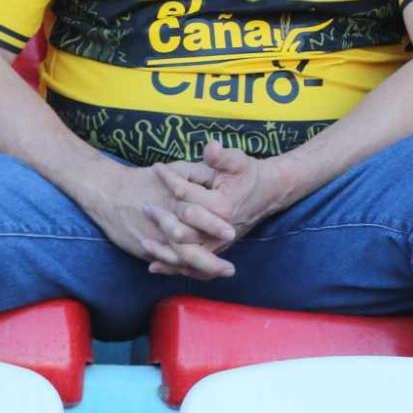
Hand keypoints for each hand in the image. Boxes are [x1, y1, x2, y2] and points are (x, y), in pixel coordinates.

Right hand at [77, 161, 224, 273]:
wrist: (109, 192)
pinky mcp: (144, 249)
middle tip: (230, 269)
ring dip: (200, 270)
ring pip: (178, 261)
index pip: (198, 217)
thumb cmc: (149, 179)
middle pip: (189, 249)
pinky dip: (181, 269)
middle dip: (210, 262)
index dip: (214, 227)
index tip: (232, 234)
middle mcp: (164, 225)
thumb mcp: (180, 169)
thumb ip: (204, 174)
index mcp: (176, 203)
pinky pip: (166, 263)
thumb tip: (225, 180)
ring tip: (220, 273)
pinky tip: (197, 272)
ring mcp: (154, 240)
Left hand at [142, 142, 292, 277]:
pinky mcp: (217, 250)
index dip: (169, 178)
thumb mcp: (239, 161)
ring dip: (163, 249)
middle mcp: (219, 229)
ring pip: (185, 253)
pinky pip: (193, 265)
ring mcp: (218, 243)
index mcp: (222, 206)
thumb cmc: (250, 175)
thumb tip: (210, 146)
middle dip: (161, 218)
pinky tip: (154, 266)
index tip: (155, 167)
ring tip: (143, 242)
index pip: (186, 193)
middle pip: (181, 229)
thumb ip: (222, 156)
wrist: (269, 192)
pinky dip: (173, 266)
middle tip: (145, 207)